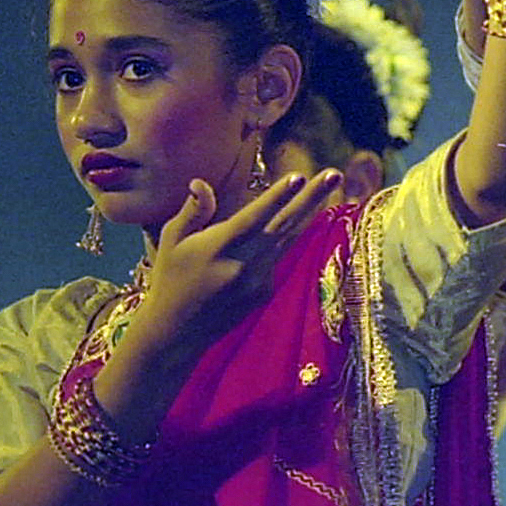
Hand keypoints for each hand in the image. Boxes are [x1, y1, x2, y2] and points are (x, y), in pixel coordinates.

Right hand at [138, 170, 341, 349]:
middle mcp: (244, 264)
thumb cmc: (170, 278)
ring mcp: (259, 280)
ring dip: (310, 210)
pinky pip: (276, 256)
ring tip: (331, 183)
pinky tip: (264, 236)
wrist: (177, 332)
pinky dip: (277, 238)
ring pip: (289, 237)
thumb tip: (202, 182)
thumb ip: (193, 211)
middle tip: (335, 173)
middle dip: (311, 197)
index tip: (298, 177)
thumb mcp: (172, 241)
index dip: (276, 198)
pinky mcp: (265, 291)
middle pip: (284, 225)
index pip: (254, 218)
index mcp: (218, 247)